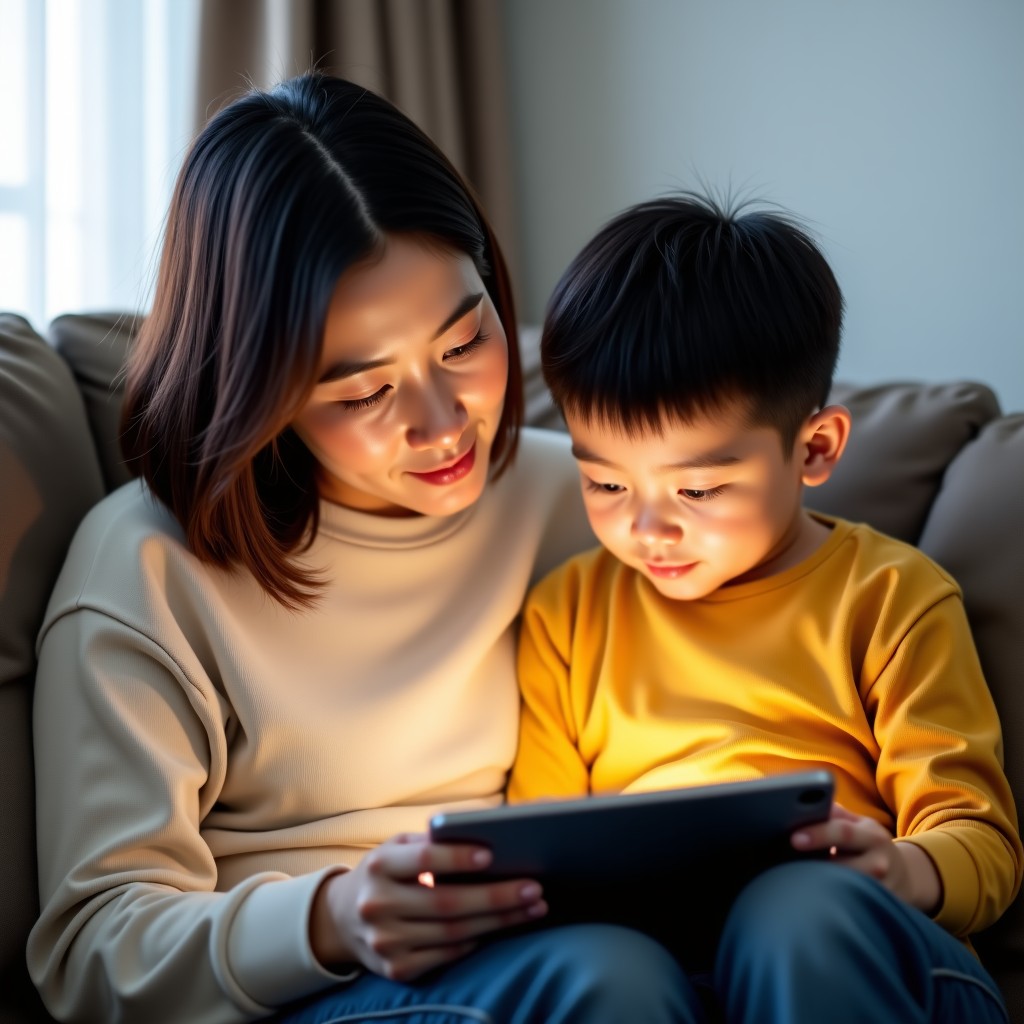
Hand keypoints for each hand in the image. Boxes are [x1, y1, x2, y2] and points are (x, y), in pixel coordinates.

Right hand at [310, 832, 547, 980]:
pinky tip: (499, 928)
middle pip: (447, 902)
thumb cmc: (385, 872)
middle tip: (534, 888)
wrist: (342, 919)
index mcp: (379, 865)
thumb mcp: (396, 847)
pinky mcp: (395, 969)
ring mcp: (385, 941)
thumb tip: (483, 834)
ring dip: (498, 922)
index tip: (492, 854)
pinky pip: (446, 955)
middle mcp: (377, 904)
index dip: (457, 857)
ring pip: (453, 932)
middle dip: (496, 897)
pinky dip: (475, 940)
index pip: (422, 858)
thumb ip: (431, 840)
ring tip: (532, 908)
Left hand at [791, 804, 940, 912]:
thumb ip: (835, 814)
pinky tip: (809, 895)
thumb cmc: (870, 844)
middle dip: (811, 864)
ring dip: (816, 883)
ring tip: (794, 877)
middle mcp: (879, 864)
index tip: (793, 838)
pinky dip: (826, 899)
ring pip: (841, 890)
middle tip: (785, 861)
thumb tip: (806, 805)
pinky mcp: (875, 910)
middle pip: (840, 866)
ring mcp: (879, 891)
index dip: (817, 834)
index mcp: (873, 836)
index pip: (843, 833)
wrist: (905, 876)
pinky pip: (846, 906)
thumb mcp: (860, 824)